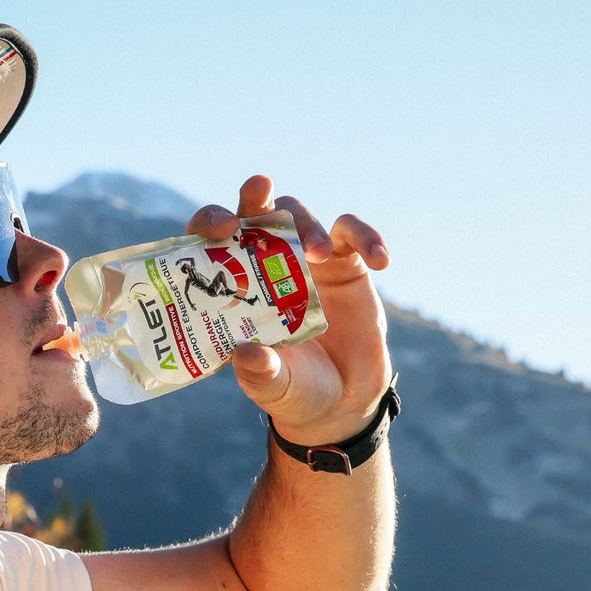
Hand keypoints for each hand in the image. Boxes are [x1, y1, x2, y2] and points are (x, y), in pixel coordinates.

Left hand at [186, 175, 391, 445]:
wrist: (341, 401)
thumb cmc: (293, 391)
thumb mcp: (272, 387)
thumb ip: (259, 373)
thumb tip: (245, 354)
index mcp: (233, 290)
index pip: (210, 244)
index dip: (209, 224)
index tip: (222, 227)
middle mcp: (264, 267)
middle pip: (254, 214)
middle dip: (254, 196)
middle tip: (260, 189)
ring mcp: (304, 261)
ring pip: (300, 216)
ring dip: (308, 224)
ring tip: (320, 255)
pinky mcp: (345, 265)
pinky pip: (353, 234)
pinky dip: (367, 237)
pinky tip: (380, 260)